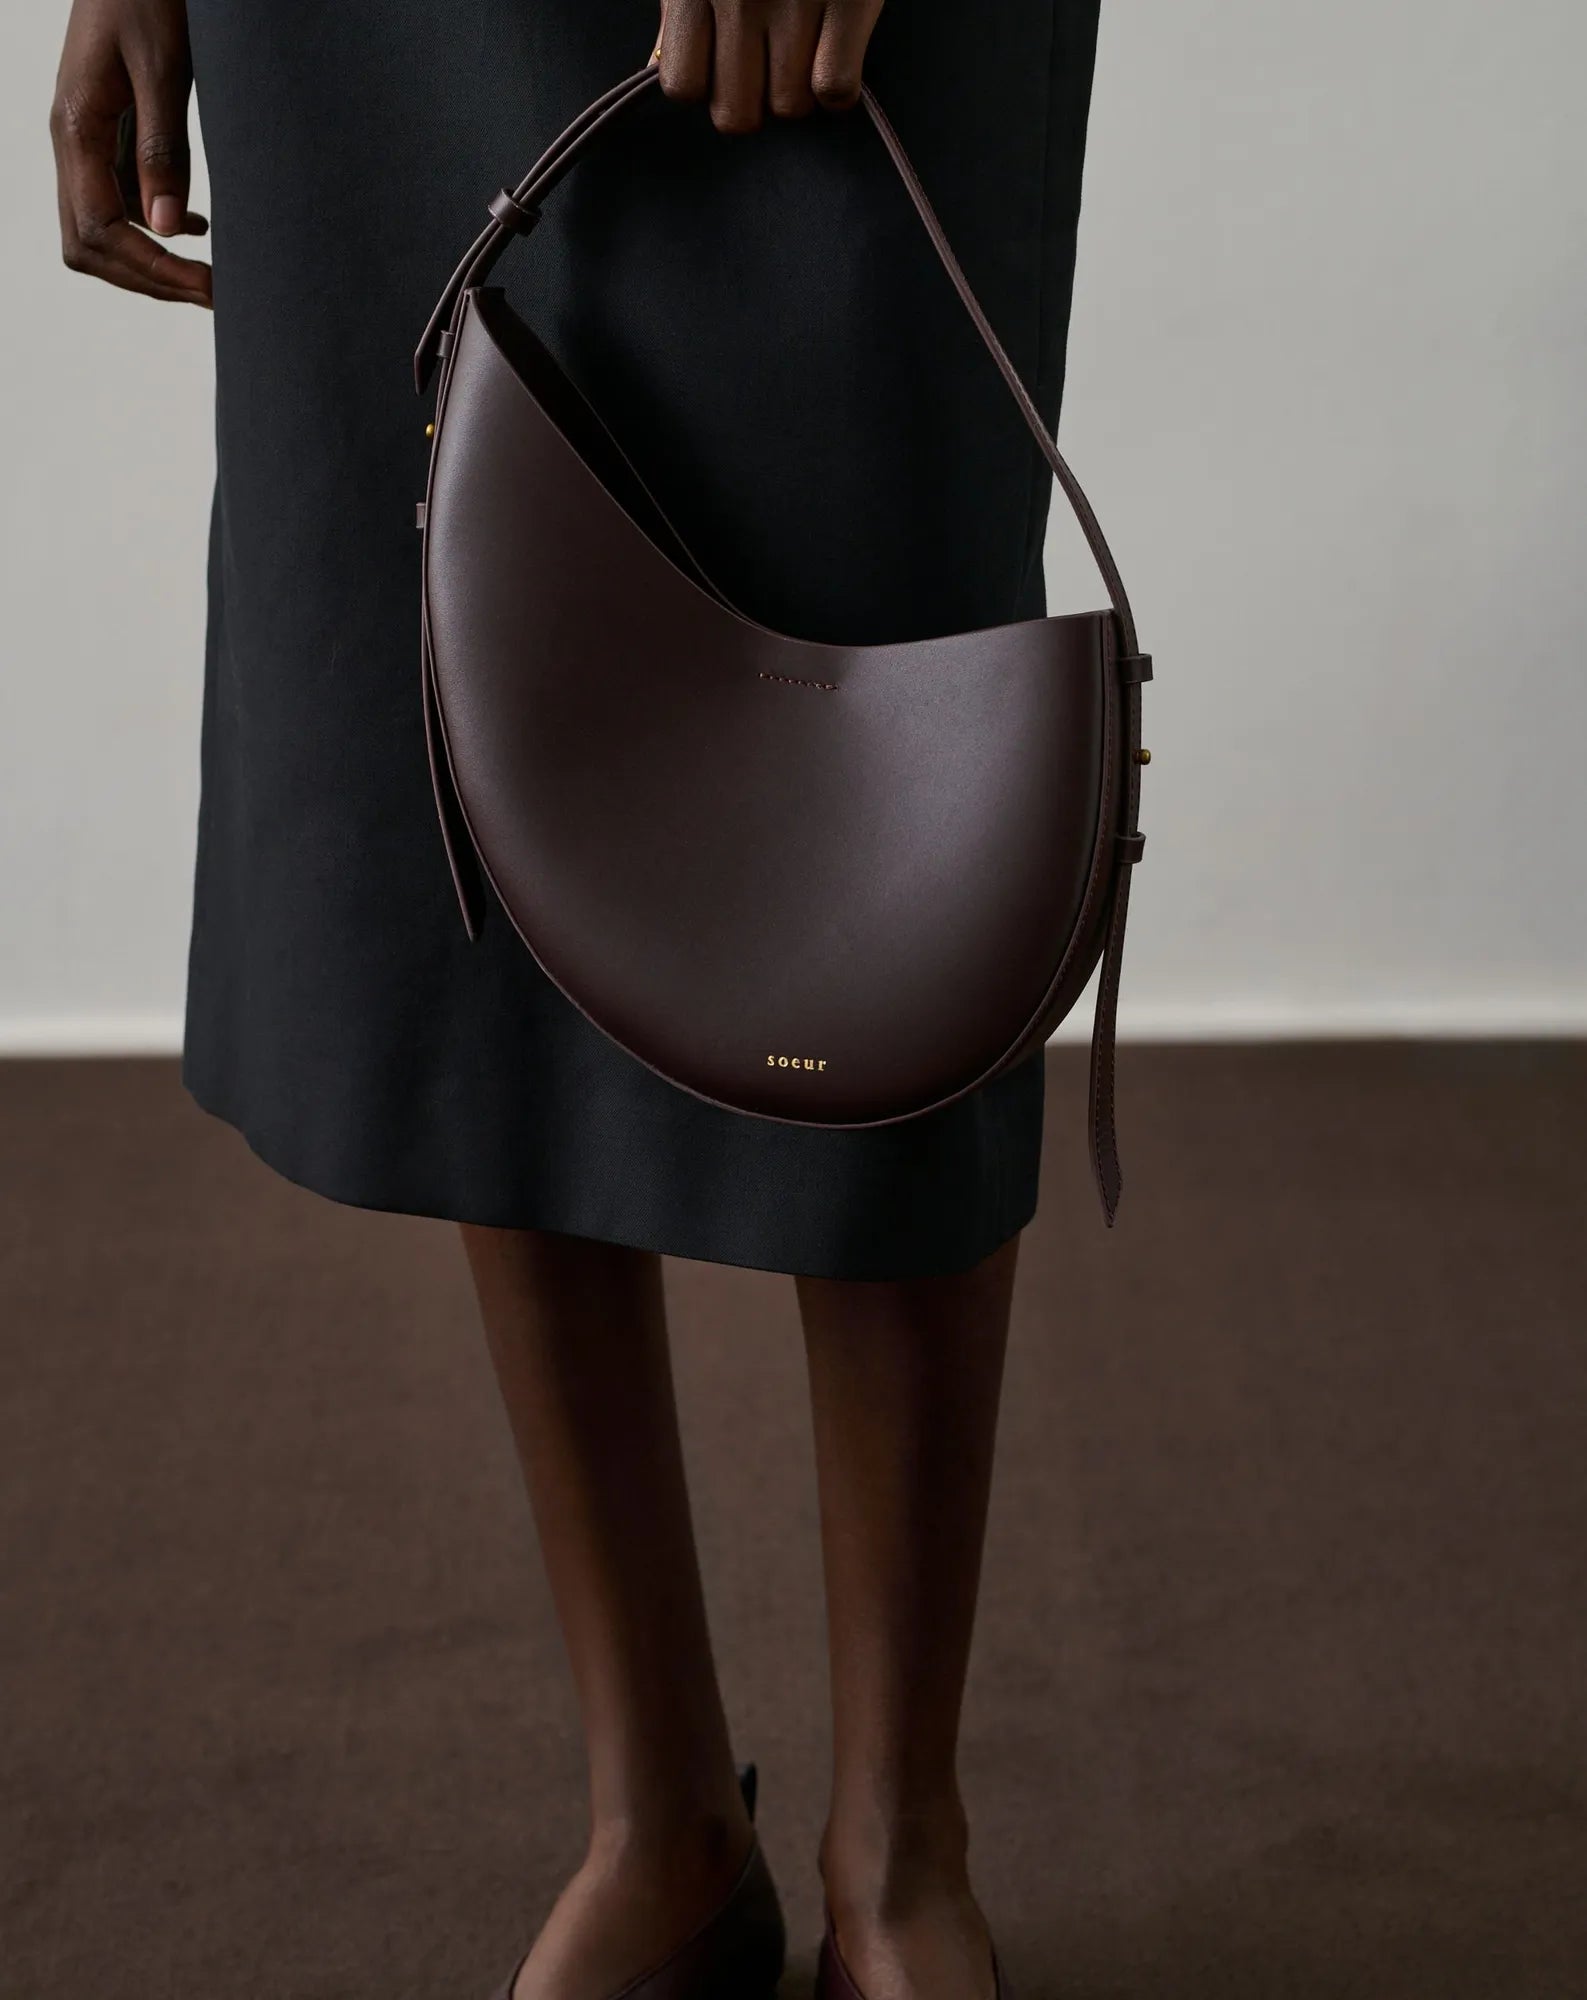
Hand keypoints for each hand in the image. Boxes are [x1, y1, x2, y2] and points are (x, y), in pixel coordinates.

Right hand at [50, 0, 210, 305]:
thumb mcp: (161, 68)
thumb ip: (161, 147)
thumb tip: (165, 230)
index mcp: (74, 128)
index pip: (99, 231)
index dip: (152, 271)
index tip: (207, 286)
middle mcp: (70, 140)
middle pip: (90, 245)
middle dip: (148, 278)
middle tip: (211, 292)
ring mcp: (85, 138)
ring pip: (103, 228)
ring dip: (152, 258)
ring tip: (209, 271)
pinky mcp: (105, 132)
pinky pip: (118, 198)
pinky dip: (154, 225)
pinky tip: (194, 223)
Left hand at [656, 0, 885, 133]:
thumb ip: (678, 11)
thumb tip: (654, 66)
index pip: (683, 86)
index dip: (706, 85)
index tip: (724, 64)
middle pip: (737, 115)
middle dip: (754, 101)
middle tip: (770, 68)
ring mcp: (795, 0)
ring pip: (789, 106)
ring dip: (800, 91)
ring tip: (808, 50)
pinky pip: (834, 89)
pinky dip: (840, 89)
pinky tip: (839, 57)